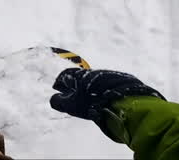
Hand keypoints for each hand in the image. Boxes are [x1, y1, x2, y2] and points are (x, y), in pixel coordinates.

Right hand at [49, 68, 163, 120]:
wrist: (124, 101)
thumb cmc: (94, 103)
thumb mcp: (72, 105)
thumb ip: (59, 102)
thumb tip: (53, 99)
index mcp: (79, 75)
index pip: (64, 75)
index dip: (59, 82)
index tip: (57, 88)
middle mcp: (92, 72)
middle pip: (79, 78)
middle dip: (73, 86)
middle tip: (71, 95)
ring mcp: (107, 75)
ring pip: (93, 81)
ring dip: (88, 88)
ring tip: (87, 99)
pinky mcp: (119, 81)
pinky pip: (106, 85)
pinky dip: (100, 91)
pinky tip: (102, 100)